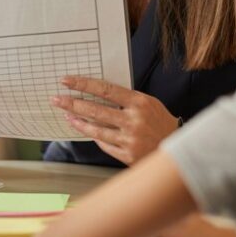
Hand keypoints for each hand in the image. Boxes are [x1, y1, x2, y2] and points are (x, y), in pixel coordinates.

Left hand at [50, 76, 179, 164]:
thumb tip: (96, 93)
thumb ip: (126, 100)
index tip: (66, 81)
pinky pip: (104, 144)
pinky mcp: (128, 155)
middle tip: (56, 99)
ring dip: (78, 122)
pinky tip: (84, 129)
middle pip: (95, 110)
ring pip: (96, 129)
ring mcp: (130, 139)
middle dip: (72, 104)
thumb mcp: (148, 103)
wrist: (178, 148)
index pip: (105, 90)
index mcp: (139, 102)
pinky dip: (93, 136)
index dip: (83, 84)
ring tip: (67, 115)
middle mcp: (134, 120)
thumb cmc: (161, 122)